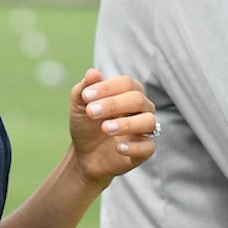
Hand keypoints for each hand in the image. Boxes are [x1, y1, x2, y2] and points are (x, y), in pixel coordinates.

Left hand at [69, 68, 156, 187]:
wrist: (84, 155)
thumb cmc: (86, 125)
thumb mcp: (79, 105)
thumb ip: (84, 88)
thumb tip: (93, 73)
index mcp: (129, 92)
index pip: (126, 83)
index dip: (107, 87)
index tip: (86, 96)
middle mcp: (142, 108)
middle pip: (138, 99)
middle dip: (113, 104)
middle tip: (91, 112)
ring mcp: (145, 129)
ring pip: (148, 121)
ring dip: (126, 124)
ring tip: (105, 128)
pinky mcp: (145, 150)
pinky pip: (148, 147)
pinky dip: (134, 147)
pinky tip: (118, 148)